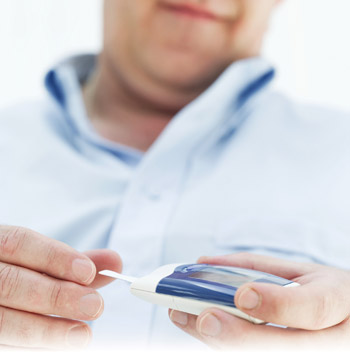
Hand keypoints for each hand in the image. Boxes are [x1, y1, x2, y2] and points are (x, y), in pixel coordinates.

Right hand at [0, 225, 121, 348]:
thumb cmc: (18, 270)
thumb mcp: (40, 262)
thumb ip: (73, 263)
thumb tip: (115, 262)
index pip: (19, 243)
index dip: (54, 257)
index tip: (89, 273)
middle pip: (11, 283)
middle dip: (56, 296)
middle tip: (95, 306)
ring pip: (1, 320)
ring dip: (45, 329)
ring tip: (81, 335)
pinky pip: (1, 343)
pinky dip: (31, 345)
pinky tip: (57, 345)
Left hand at [169, 253, 349, 349]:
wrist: (346, 319)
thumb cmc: (318, 291)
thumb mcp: (298, 269)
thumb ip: (253, 266)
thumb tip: (203, 263)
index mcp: (336, 301)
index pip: (313, 308)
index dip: (276, 304)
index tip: (242, 295)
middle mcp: (334, 339)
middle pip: (288, 347)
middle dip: (240, 336)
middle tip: (204, 319)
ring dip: (225, 344)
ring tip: (188, 321)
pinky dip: (230, 347)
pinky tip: (205, 333)